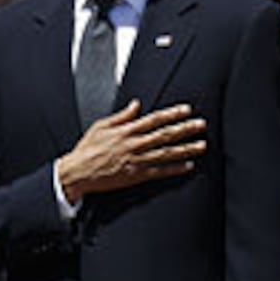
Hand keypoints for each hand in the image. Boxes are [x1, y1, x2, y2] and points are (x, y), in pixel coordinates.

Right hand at [56, 100, 206, 201]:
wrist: (78, 173)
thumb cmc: (87, 149)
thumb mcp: (101, 126)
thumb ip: (122, 116)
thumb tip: (136, 104)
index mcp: (126, 130)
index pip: (154, 119)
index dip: (172, 113)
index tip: (187, 110)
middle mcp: (134, 144)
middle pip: (165, 134)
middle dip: (185, 128)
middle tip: (201, 125)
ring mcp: (136, 160)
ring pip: (166, 153)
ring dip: (186, 148)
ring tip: (202, 145)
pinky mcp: (136, 176)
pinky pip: (160, 171)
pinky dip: (175, 169)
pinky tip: (188, 165)